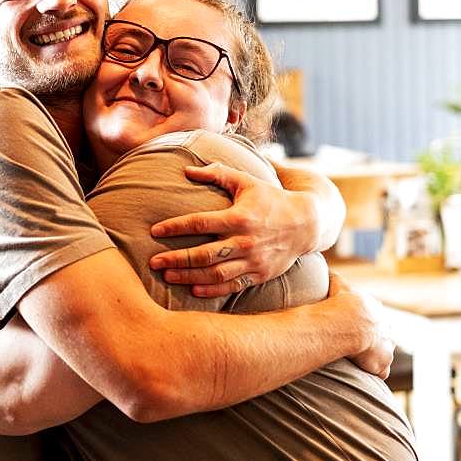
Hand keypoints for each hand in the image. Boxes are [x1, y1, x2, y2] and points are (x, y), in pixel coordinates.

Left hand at [148, 163, 317, 297]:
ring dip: (189, 277)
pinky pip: (232, 286)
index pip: (200, 223)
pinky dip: (212, 290)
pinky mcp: (260, 274)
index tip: (154, 231)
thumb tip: (187, 170)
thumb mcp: (247, 181)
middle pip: (203, 254)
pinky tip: (193, 289)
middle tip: (153, 262)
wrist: (307, 224)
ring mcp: (253, 260)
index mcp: (239, 217)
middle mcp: (245, 241)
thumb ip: (218, 174)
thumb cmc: (271, 199)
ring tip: (167, 276)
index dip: (175, 227)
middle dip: (176, 259)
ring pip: (215, 274)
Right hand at [327, 272, 393, 379]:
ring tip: (362, 358)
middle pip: (382, 333)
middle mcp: (385, 328)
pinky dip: (374, 371)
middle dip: (374, 337)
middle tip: (359, 342)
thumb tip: (324, 266)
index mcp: (375, 310)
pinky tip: (365, 371)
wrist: (350, 324)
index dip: (364, 318)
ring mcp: (386, 347)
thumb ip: (333, 277)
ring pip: (384, 352)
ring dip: (375, 355)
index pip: (373, 314)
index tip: (355, 322)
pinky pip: (380, 371)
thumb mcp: (337, 284)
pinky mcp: (381, 363)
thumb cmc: (342, 305)